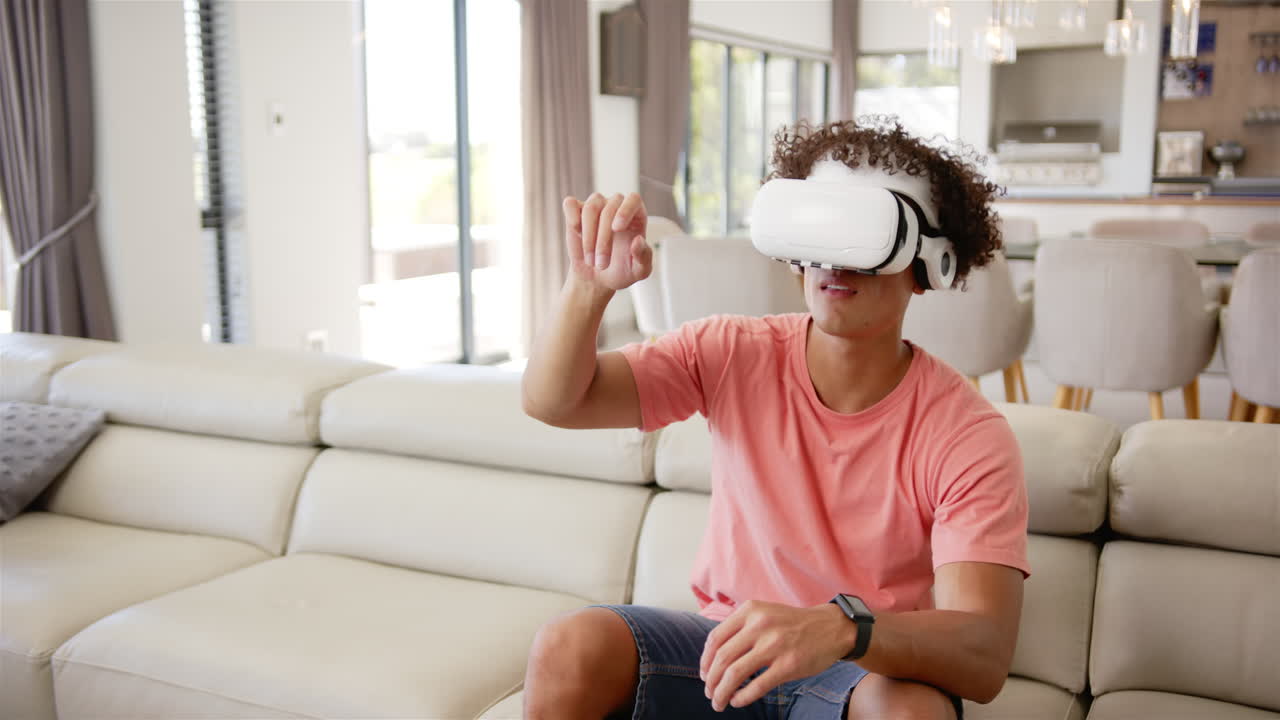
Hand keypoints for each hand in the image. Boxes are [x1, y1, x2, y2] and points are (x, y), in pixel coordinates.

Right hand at [563, 192, 651, 290]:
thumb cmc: (622, 271)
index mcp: (636, 215)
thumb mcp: (639, 271)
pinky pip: (570, 204)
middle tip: (602, 265)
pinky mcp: (576, 212)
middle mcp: (616, 206)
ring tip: (590, 261)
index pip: (633, 199)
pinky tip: (576, 232)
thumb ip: (643, 257)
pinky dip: (571, 216)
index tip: (616, 229)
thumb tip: (638, 240)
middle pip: (609, 209)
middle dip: (603, 239)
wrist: (598, 278)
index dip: (625, 210)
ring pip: (590, 208)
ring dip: (588, 237)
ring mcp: (596, 207)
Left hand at [699, 601, 854, 711]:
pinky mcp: (789, 665)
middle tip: (709, 693)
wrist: (830, 627)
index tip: (704, 674)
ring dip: (721, 692)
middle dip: (710, 680)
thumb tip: (712, 659)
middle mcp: (760, 625)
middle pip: (722, 658)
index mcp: (750, 611)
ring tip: (719, 702)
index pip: (715, 639)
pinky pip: (757, 686)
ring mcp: (774, 645)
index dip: (705, 661)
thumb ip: (740, 629)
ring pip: (735, 674)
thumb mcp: (763, 613)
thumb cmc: (792, 624)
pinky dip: (742, 697)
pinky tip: (737, 701)